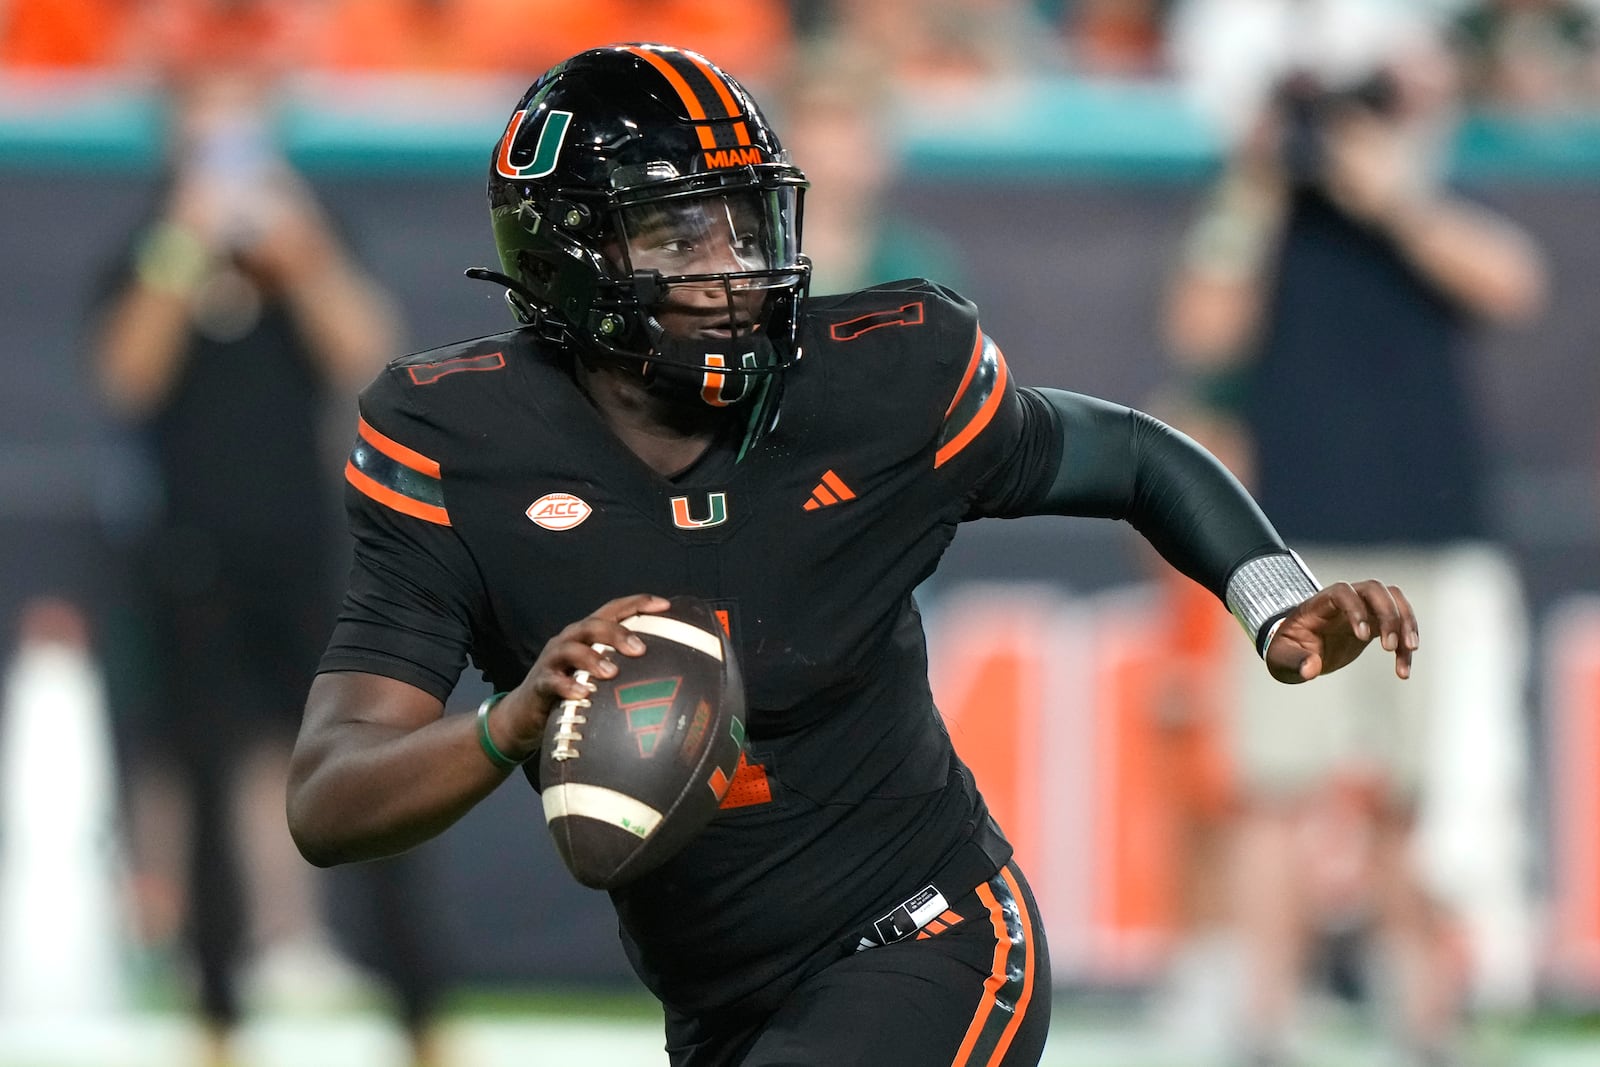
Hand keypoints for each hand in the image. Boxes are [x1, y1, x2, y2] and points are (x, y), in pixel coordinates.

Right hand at [492, 594, 671, 757]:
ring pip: (571, 648)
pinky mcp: (540, 684)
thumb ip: (625, 667)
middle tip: (640, 649)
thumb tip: (672, 673)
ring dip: (593, 658)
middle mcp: (570, 640)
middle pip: (593, 625)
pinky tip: (584, 694)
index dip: (638, 603)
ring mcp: (553, 660)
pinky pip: (552, 681)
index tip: (665, 605)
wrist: (525, 714)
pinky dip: (568, 686)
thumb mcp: (599, 673)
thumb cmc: (573, 689)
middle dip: (617, 633)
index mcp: (588, 634)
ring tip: (612, 673)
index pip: (614, 609)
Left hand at [1264, 580, 1416, 683]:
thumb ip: (1294, 661)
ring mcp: (1362, 609)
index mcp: (1320, 603)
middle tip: (1390, 646)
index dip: (1356, 608)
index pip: (1342, 592)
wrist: (1297, 649)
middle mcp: (1344, 601)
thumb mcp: (1281, 656)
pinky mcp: (1375, 624)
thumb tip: (1309, 669)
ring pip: (1393, 601)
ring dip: (1406, 623)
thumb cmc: (1286, 648)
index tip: (1363, 636)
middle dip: (1388, 614)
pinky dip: (1405, 646)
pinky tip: (1402, 671)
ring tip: (1408, 651)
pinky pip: (1399, 626)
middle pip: (1374, 590)